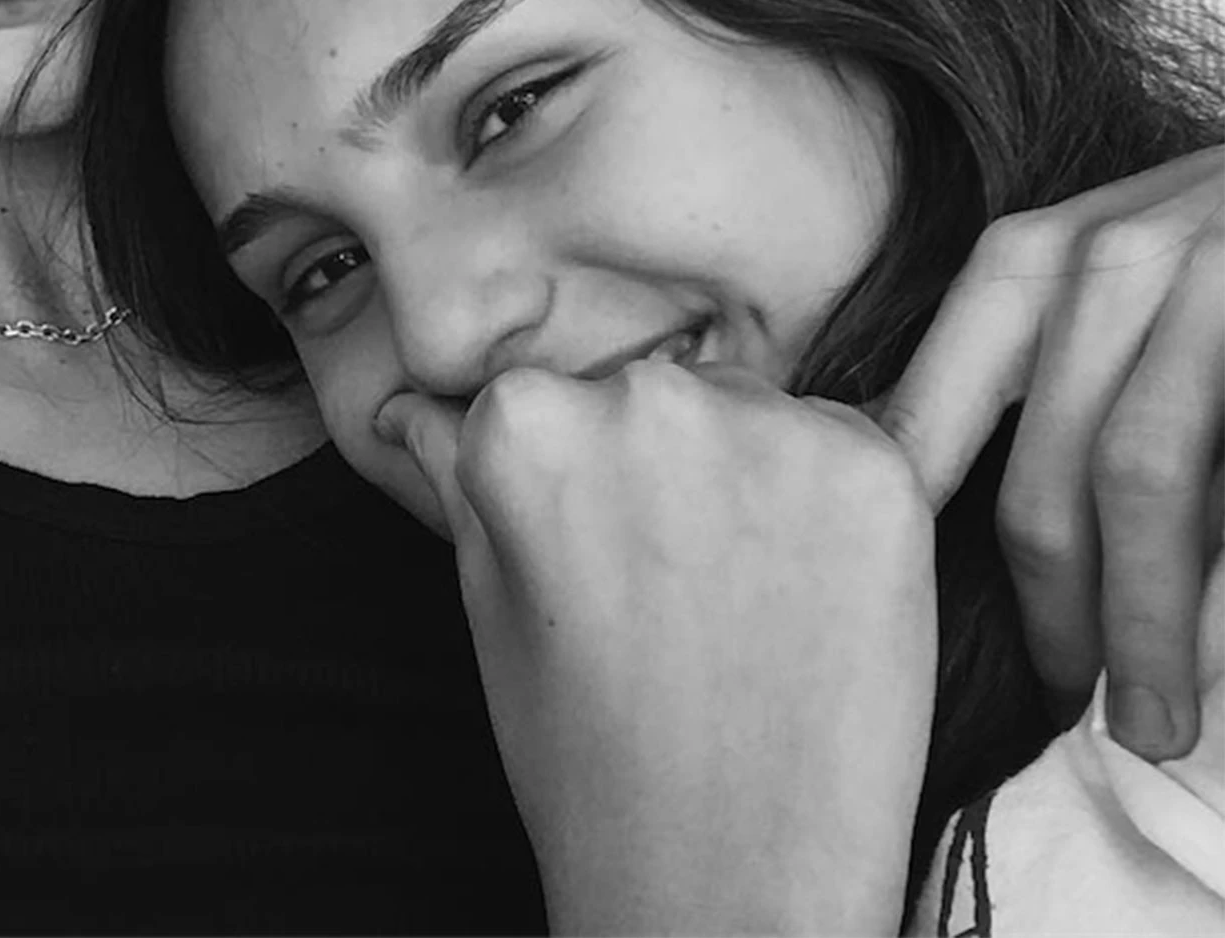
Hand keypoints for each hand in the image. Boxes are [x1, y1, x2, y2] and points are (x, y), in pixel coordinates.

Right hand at [381, 362, 935, 936]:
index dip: (578, 480)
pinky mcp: (872, 467)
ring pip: (753, 411)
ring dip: (752, 474)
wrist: (730, 885)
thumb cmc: (589, 755)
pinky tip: (818, 581)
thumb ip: (458, 476)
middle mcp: (641, 395)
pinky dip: (837, 497)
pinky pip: (851, 439)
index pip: (550, 398)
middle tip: (674, 591)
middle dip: (664, 464)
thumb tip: (405, 407)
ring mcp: (765, 426)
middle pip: (654, 391)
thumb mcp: (488, 604)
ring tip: (747, 604)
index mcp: (523, 420)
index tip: (595, 554)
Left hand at [878, 145, 1224, 759]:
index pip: (930, 414)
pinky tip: (1213, 656)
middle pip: (1041, 474)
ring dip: (1143, 627)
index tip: (893, 623)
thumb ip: (1029, 362)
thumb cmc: (1209, 243)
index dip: (909, 532)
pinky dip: (1217, 588)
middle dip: (1050, 614)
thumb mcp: (1103, 267)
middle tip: (1060, 702)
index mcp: (1028, 258)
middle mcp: (1105, 260)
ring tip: (1147, 724)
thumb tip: (917, 481)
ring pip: (1138, 481)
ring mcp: (1205, 283)